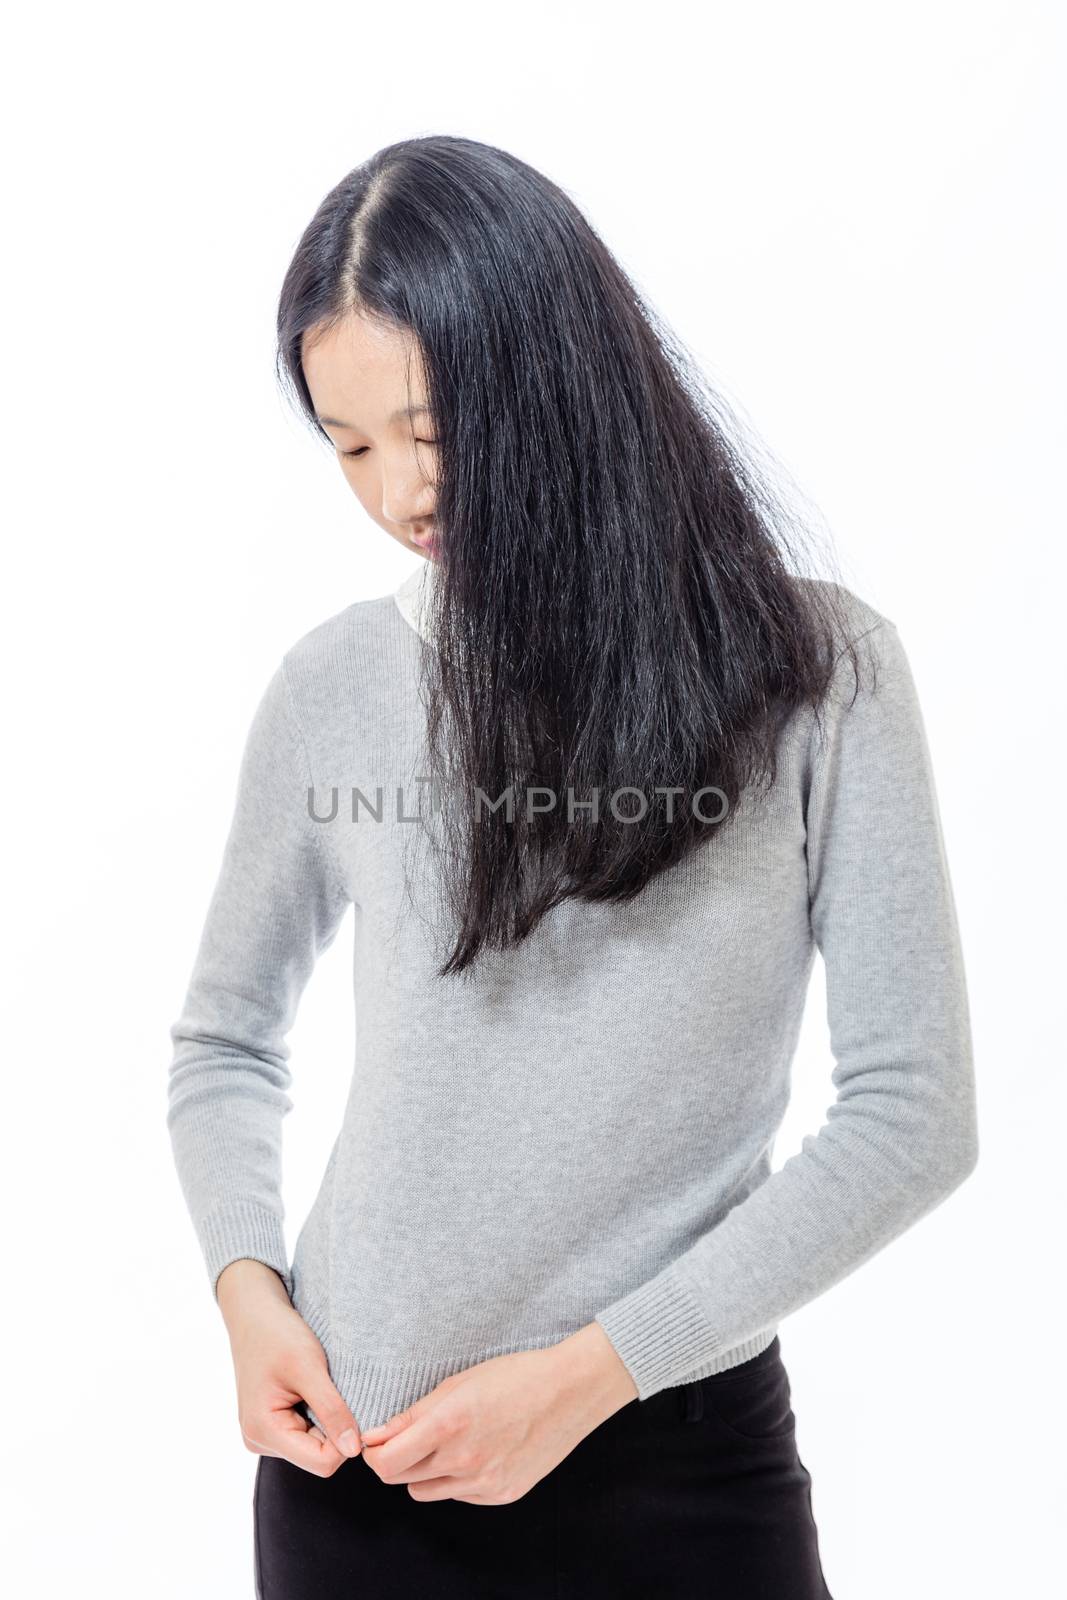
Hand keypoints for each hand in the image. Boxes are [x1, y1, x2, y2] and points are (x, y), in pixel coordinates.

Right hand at [216, 1258, 363, 1476]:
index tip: (348, 1402)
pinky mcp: (271, 1425)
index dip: (344, 1438)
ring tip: (316, 1384)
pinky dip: (316, 1413)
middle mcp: (259, 1440)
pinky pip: (306, 1432)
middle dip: (334, 1426)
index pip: (322, 1462)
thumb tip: (354, 1451)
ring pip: (314, 1445)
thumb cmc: (277, 1334)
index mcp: (263, 1431)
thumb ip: (332, 1410)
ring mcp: (263, 1435)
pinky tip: (310, 1388)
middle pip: (318, 1456)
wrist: (254, 1313)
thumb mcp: (309, 1368)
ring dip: (325, 1417)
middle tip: (330, 1387)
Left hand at [358, 1322, 637, 1503]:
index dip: (374, 1453)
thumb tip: (376, 1436)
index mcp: (448, 1426)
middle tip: (407, 1439)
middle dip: (395, 1460)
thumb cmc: (514, 1376)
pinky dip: (456, 1479)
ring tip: (445, 1444)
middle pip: (401, 1479)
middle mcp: (463, 1461)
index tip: (378, 1441)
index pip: (386, 1462)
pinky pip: (460, 1495)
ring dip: (425, 1472)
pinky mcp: (502, 1494)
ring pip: (427, 1492)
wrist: (569, 1391)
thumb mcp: (458, 1383)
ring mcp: (484, 1483)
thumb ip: (414, 1414)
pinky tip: (477, 1451)